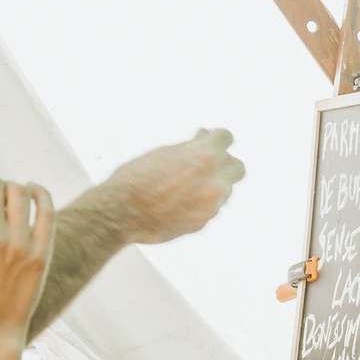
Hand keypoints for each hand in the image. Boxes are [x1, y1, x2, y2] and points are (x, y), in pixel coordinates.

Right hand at [106, 129, 243, 244]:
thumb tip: (203, 139)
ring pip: (225, 190)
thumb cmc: (136, 178)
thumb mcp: (164, 152)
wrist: (122, 212)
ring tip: (186, 186)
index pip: (226, 138)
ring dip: (212, 185)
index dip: (216, 138)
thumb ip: (190, 148)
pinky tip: (181, 202)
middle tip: (206, 165)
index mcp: (205, 155)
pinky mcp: (203, 222)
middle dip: (224, 164)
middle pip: (237, 167)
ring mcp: (211, 204)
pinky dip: (201, 203)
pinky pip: (211, 208)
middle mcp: (214, 180)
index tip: (208, 140)